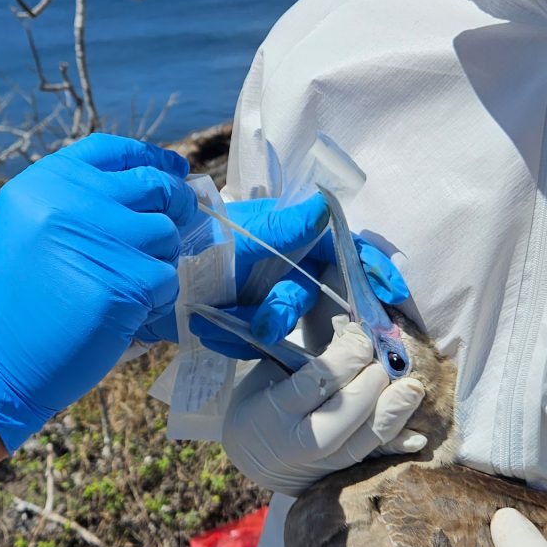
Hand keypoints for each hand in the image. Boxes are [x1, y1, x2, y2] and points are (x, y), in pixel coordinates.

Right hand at [0, 135, 196, 452]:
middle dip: (175, 206)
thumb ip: (78, 201)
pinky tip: (126, 314)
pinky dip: (157, 299)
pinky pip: (166, 279)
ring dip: (160, 261)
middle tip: (179, 227)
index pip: (115, 150)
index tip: (175, 172)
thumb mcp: (27, 226)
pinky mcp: (124, 282)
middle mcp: (72, 200)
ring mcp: (100, 239)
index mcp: (45, 181)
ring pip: (166, 235)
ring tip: (128, 287)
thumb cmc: (12, 301)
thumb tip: (154, 186)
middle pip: (154, 186)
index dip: (153, 159)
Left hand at [136, 194, 409, 350]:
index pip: (346, 251)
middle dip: (285, 310)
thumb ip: (286, 226)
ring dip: (248, 326)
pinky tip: (203, 327)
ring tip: (212, 319)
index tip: (393, 293)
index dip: (374, 270)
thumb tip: (326, 205)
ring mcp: (266, 298)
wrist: (153, 266)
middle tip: (265, 324)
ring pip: (281, 324)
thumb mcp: (242, 229)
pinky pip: (253, 342)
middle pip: (312, 296)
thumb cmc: (201, 237)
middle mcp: (287, 268)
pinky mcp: (245, 324)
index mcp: (295, 237)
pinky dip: (228, 337)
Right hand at [221, 316, 425, 495]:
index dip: (347, 355)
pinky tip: (418, 437)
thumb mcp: (266, 376)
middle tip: (383, 358)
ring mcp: (321, 464)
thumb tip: (349, 333)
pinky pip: (371, 461)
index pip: (319, 380)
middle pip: (348, 409)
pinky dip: (396, 448)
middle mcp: (299, 441)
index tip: (360, 334)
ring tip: (413, 388)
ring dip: (394, 410)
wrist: (251, 456)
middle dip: (372, 378)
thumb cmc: (259, 403)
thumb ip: (303, 361)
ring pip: (365, 439)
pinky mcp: (338, 475)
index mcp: (274, 410)